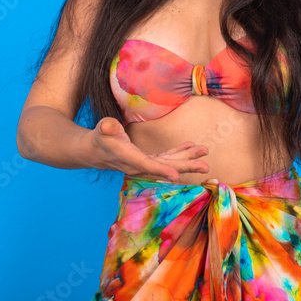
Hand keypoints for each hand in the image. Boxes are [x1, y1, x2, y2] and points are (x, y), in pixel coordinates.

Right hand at [87, 117, 209, 180]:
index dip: (162, 169)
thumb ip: (106, 128)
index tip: (176, 175)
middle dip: (185, 166)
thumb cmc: (99, 138)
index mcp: (128, 158)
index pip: (146, 165)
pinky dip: (179, 152)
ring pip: (169, 163)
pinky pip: (166, 158)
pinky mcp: (148, 160)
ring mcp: (145, 164)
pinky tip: (190, 147)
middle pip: (165, 167)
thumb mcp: (101, 130)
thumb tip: (108, 125)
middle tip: (205, 166)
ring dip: (187, 158)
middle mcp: (140, 165)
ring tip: (204, 151)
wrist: (95, 152)